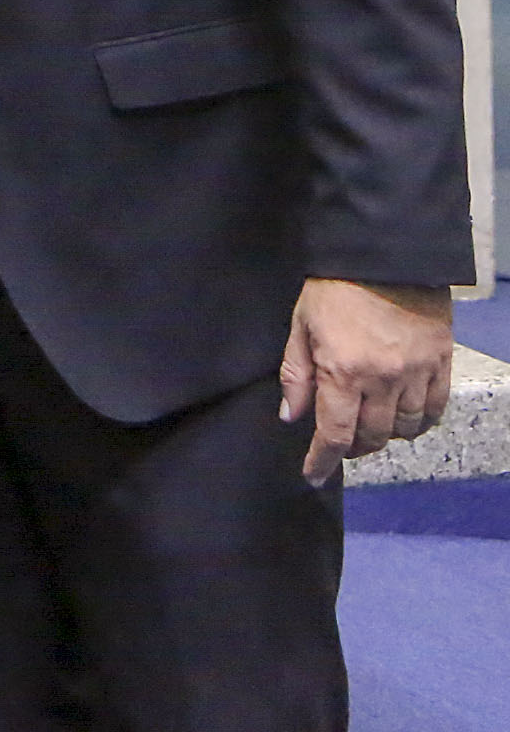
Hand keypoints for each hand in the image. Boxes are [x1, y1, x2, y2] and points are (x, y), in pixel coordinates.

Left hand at [280, 276, 452, 483]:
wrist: (384, 256)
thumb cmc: (334, 289)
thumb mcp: (300, 327)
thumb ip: (295, 375)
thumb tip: (291, 416)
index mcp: (343, 371)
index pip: (334, 433)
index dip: (322, 461)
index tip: (314, 475)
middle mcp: (383, 379)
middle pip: (372, 437)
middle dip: (354, 449)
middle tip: (342, 446)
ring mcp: (417, 372)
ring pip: (406, 428)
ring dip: (386, 437)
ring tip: (371, 431)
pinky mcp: (441, 361)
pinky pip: (436, 407)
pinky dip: (421, 421)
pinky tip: (407, 420)